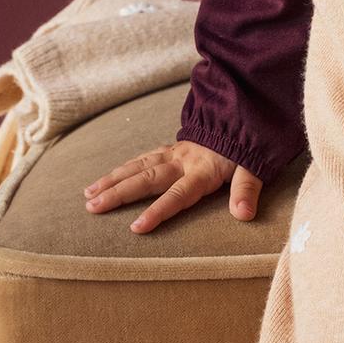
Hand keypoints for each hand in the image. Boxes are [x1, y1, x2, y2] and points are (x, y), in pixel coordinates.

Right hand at [81, 138, 261, 232]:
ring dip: (112, 180)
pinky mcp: (172, 147)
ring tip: (88, 194)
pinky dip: (124, 168)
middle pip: (146, 179)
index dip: (157, 211)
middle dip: (118, 194)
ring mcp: (174, 152)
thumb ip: (246, 190)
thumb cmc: (249, 147)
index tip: (135, 228)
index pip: (177, 195)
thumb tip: (244, 214)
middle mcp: (182, 161)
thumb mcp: (255, 167)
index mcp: (202, 171)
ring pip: (138, 166)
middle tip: (92, 208)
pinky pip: (142, 157)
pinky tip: (108, 177)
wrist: (245, 114)